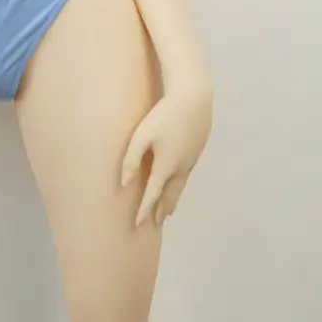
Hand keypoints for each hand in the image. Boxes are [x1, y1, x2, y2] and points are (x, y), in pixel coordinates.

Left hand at [120, 75, 213, 227]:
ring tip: (168, 210)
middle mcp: (181, 167)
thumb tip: (124, 183)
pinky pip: (186, 174)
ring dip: (173, 199)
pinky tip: (177, 181)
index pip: (153, 195)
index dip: (144, 210)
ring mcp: (192, 159)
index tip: (138, 224)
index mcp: (166, 166)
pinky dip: (180, 184)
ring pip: (181, 185)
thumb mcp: (142, 136)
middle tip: (156, 223)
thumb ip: (131, 159)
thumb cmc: (164, 115)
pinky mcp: (197, 149)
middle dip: (162, 209)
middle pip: (170, 194)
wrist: (195, 97)